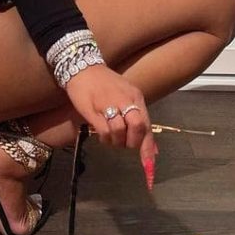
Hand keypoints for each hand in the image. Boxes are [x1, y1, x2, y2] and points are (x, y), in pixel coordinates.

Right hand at [63, 65, 157, 184]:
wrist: (82, 68)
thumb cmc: (105, 84)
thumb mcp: (125, 96)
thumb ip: (138, 118)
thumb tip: (152, 148)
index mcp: (135, 96)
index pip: (146, 124)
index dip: (148, 147)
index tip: (149, 166)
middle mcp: (125, 100)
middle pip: (137, 127)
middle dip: (132, 142)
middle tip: (124, 142)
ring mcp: (108, 104)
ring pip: (120, 131)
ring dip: (116, 141)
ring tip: (110, 136)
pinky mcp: (93, 110)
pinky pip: (104, 131)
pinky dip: (104, 138)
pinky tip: (102, 134)